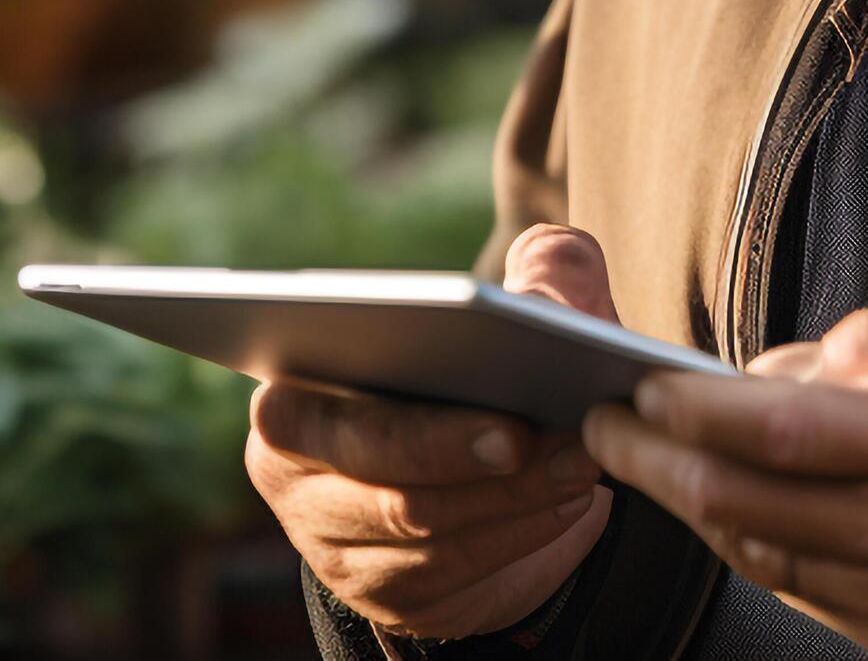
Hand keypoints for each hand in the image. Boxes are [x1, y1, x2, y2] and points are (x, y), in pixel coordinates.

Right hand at [246, 224, 621, 637]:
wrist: (496, 479)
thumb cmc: (492, 376)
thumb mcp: (523, 316)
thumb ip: (543, 272)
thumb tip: (549, 284)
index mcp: (294, 384)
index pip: (307, 399)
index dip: (383, 394)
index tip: (461, 375)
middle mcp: (291, 468)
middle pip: (370, 462)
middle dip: (452, 447)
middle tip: (526, 431)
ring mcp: (333, 540)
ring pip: (416, 522)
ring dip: (506, 494)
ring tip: (576, 461)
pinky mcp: (383, 595)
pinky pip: (448, 572)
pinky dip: (514, 534)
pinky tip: (566, 502)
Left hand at [581, 289, 867, 660]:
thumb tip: (776, 365)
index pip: (775, 432)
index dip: (689, 410)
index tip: (634, 384)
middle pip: (745, 509)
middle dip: (655, 466)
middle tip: (602, 428)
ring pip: (766, 561)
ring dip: (699, 514)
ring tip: (655, 465)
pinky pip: (813, 599)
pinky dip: (764, 552)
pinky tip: (737, 512)